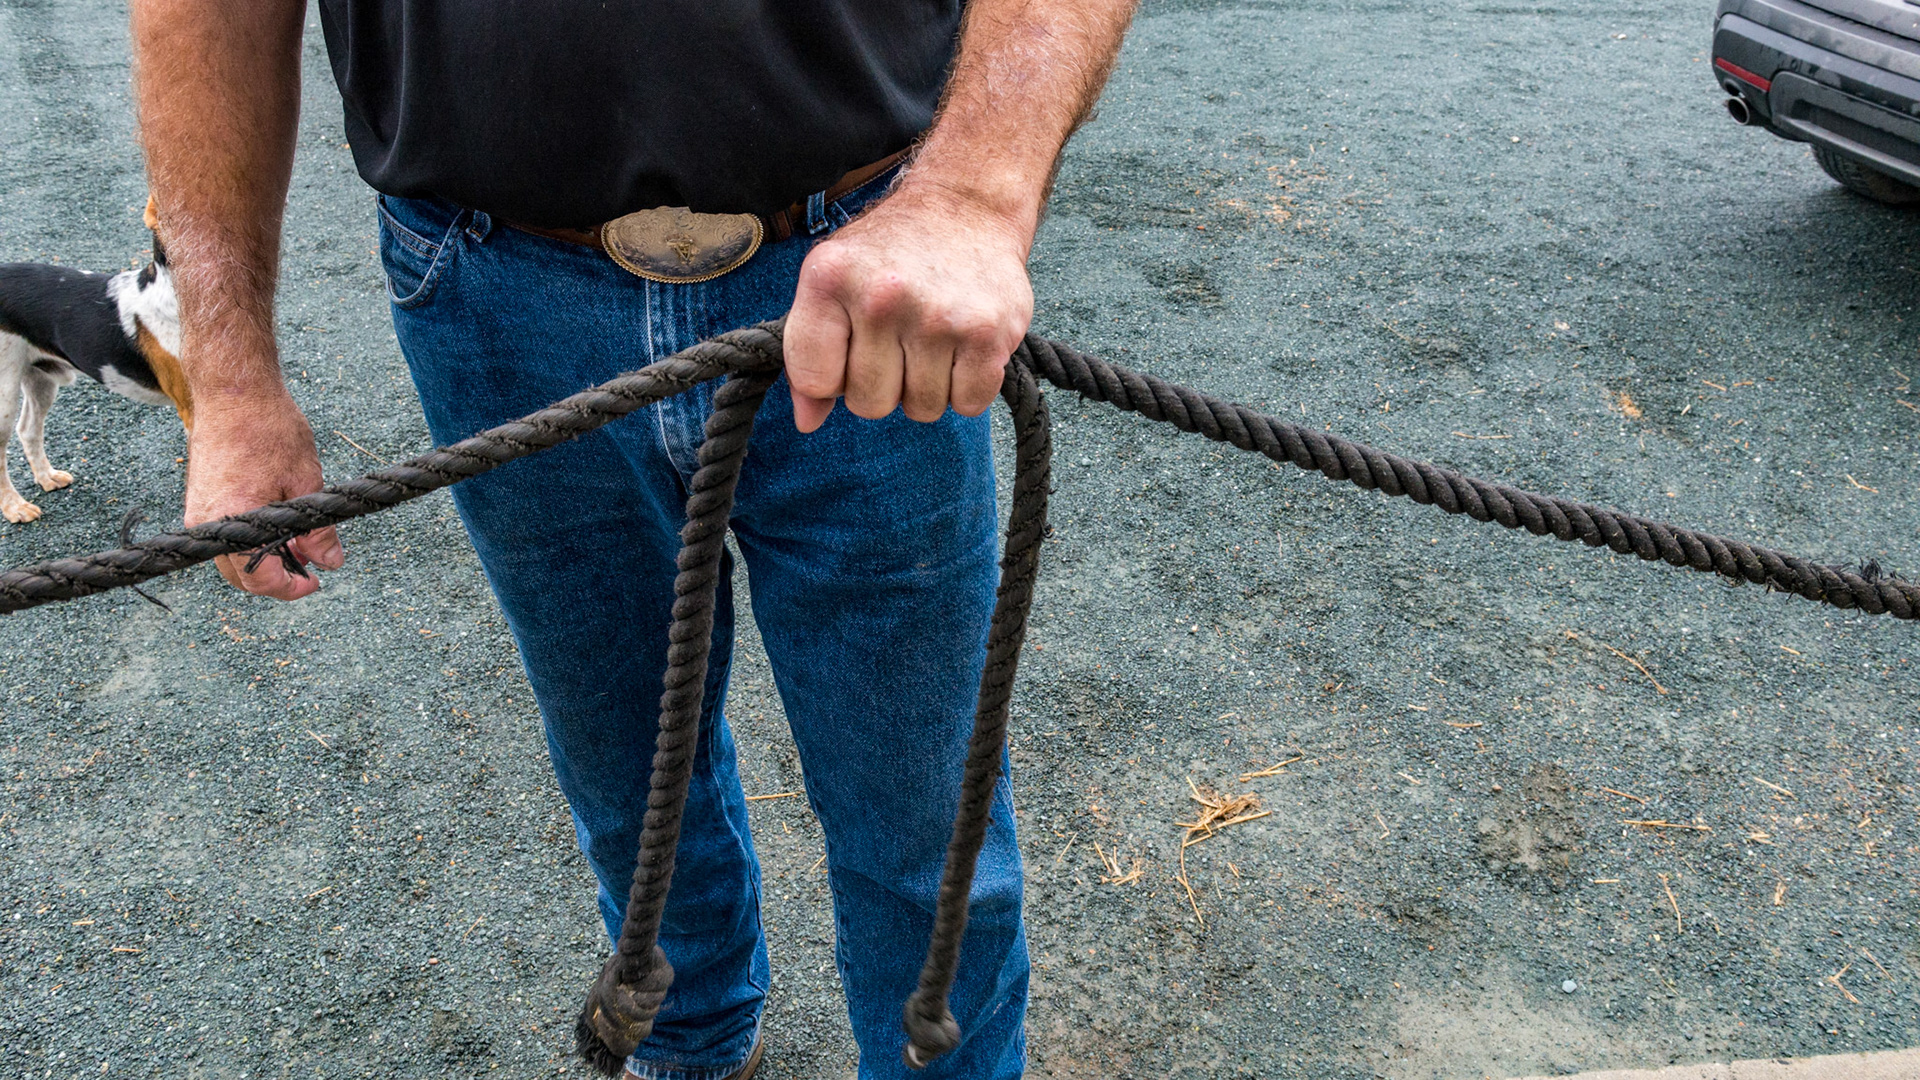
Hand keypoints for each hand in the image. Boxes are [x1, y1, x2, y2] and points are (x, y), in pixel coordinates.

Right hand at [184, 389, 342, 599]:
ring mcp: (198, 512)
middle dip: (277, 578)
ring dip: (264, 559)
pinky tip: (279, 528)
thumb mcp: (306, 482)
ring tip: (300, 545)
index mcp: (232, 521)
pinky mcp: (199, 500)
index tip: (315, 582)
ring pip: (231, 558)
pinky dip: (251, 541)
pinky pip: (224, 536)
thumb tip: (330, 561)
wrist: (234, 392)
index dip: (291, 588)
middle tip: (311, 567)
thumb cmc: (269, 429)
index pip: (259, 579)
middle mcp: (207, 522)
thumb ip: (318, 529)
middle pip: (240, 576)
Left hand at [783, 180, 1034, 431]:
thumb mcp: (833, 281)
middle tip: (900, 340)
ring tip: (933, 339)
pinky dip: (968, 388)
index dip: (833, 378)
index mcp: (830, 278)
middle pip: (868, 404)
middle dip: (884, 384)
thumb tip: (807, 422)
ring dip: (928, 386)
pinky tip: (964, 347)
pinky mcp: (989, 334)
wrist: (966, 205)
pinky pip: (968, 404)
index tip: (851, 349)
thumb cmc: (893, 252)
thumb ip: (810, 350)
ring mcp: (938, 317)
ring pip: (921, 408)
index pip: (814, 379)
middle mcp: (882, 296)